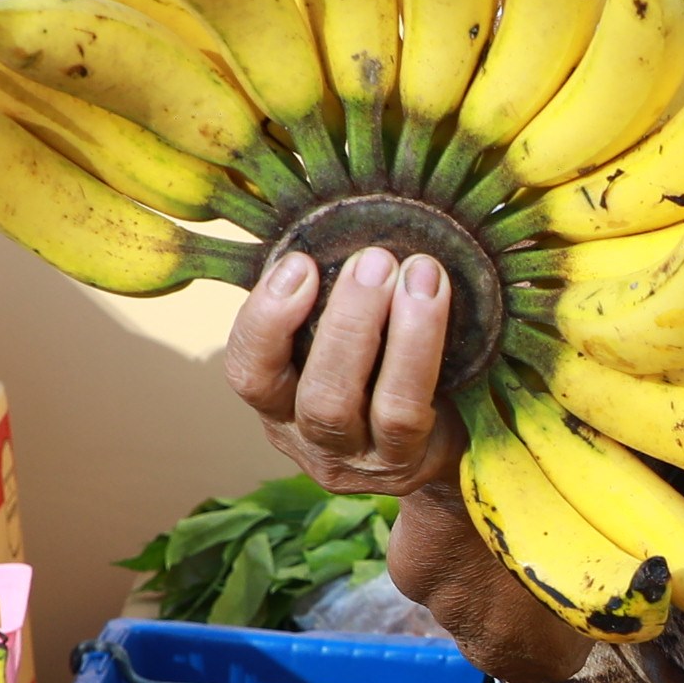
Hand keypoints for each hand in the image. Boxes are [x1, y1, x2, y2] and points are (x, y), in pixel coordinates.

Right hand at [221, 246, 455, 496]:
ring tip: (420, 275)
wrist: (434, 450)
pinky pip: (407, 413)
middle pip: (313, 394)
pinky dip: (420, 354)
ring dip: (391, 335)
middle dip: (345, 321)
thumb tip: (329, 217)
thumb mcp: (338, 343)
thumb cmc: (378, 376)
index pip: (248, 371)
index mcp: (278, 403)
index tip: (299, 263)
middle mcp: (308, 438)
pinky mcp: (405, 465)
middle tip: (375, 260)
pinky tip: (436, 303)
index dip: (266, 318)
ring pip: (363, 409)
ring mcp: (358, 460)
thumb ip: (323, 301)